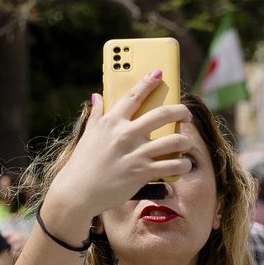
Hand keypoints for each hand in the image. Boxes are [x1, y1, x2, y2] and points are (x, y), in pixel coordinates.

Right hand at [43, 71, 195, 225]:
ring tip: (185, 144)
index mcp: (112, 122)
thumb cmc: (82, 163)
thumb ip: (96, 114)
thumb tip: (97, 96)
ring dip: (185, 142)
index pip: (134, 95)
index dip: (148, 82)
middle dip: (180, 111)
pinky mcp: (142, 172)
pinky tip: (182, 165)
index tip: (159, 73)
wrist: (77, 192)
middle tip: (186, 114)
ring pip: (174, 140)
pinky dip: (182, 165)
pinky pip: (172, 165)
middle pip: (163, 114)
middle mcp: (126, 134)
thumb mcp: (88, 134)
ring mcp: (136, 153)